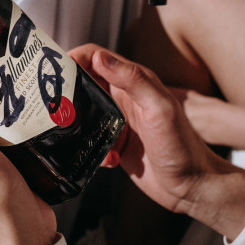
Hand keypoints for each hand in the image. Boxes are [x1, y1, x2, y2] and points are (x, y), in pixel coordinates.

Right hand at [69, 45, 244, 239]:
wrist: (192, 187)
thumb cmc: (183, 149)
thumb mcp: (160, 110)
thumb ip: (133, 80)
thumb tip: (99, 58)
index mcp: (135, 82)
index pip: (95, 57)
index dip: (73, 58)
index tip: (54, 71)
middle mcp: (124, 98)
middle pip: (83, 82)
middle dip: (65, 91)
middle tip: (51, 104)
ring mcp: (118, 120)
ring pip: (83, 111)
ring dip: (75, 123)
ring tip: (71, 134)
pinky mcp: (114, 143)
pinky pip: (89, 138)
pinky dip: (90, 148)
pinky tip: (105, 159)